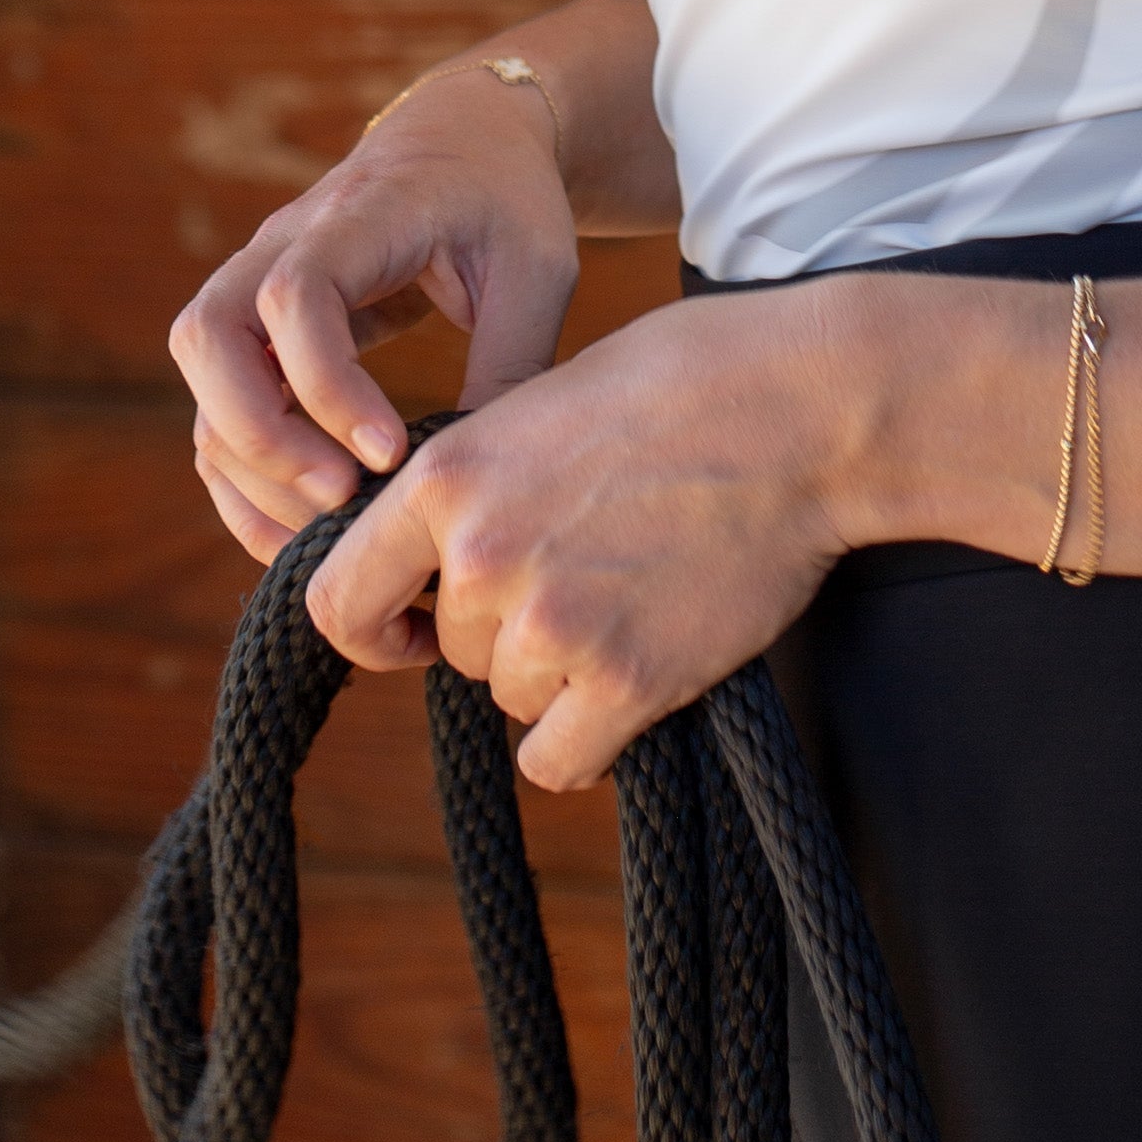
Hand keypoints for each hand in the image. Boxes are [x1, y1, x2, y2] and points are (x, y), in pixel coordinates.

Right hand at [170, 67, 578, 562]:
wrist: (466, 137)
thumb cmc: (506, 199)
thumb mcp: (536, 269)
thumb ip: (512, 363)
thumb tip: (476, 481)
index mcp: (361, 212)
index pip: (296, 292)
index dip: (326, 383)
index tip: (390, 451)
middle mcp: (285, 241)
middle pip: (209, 333)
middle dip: (261, 433)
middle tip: (342, 497)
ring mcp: (258, 281)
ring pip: (203, 380)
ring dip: (249, 466)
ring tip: (331, 531)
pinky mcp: (259, 329)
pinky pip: (218, 407)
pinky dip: (242, 477)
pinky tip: (299, 533)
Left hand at [308, 281, 875, 789]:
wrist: (802, 408)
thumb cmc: (687, 380)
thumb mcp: (546, 400)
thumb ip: (482, 482)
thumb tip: (441, 558)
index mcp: (448, 477)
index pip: (339, 598)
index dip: (376, 626)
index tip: (413, 632)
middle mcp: (482, 558)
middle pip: (452, 650)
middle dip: (504, 628)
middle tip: (587, 573)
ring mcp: (552, 625)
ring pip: (510, 697)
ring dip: (558, 673)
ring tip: (633, 597)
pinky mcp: (625, 682)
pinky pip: (558, 761)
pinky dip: (590, 734)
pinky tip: (637, 674)